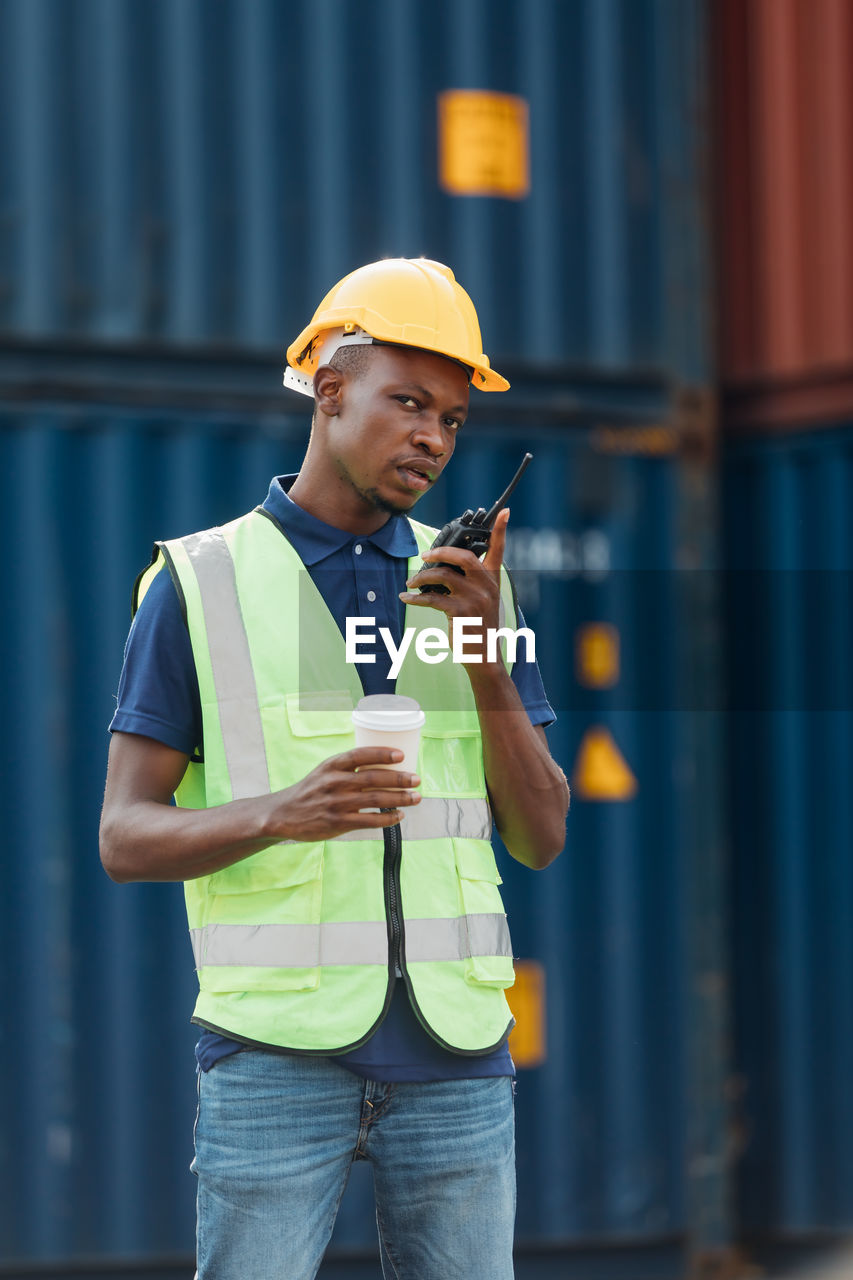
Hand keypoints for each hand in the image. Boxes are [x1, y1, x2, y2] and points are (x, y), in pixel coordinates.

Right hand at [266, 747, 420, 842]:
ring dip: (399, 798)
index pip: (360, 755)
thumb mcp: (324, 772)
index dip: (382, 753)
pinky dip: (387, 818)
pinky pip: (368, 820)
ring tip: (416, 797)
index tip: (401, 755)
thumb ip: (348, 769)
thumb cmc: (311, 791)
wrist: (284, 814)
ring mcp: (336, 803)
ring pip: (375, 799)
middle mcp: (334, 782)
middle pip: (373, 778)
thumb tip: (384, 767)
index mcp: (332, 765)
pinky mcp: (337, 823)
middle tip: (417, 779)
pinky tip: (399, 815)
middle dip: (399, 779)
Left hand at [399, 508, 509, 668]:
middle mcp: (486, 586)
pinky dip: (414, 597)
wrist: (484, 655)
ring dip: (421, 577)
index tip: (505, 511)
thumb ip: (472, 581)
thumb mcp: (484, 600)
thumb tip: (444, 566)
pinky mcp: (461, 612)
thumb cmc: (479, 626)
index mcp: (493, 580)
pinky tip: (405, 597)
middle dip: (440, 551)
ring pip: (442, 576)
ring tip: (411, 582)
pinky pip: (432, 598)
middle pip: (462, 556)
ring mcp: (474, 599)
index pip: (499, 550)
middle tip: (425, 555)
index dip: (501, 530)